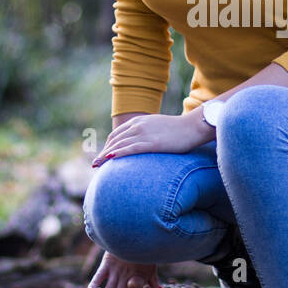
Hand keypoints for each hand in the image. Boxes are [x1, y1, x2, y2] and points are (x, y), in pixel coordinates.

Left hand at [91, 111, 209, 166]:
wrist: (192, 127)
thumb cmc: (179, 130)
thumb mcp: (158, 128)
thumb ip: (147, 133)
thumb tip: (143, 145)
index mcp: (139, 122)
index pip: (117, 134)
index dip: (107, 146)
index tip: (102, 156)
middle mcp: (138, 126)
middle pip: (114, 140)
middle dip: (103, 152)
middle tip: (95, 164)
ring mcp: (144, 134)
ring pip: (119, 144)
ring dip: (105, 155)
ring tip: (97, 165)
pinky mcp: (152, 143)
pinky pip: (130, 149)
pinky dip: (118, 153)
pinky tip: (110, 159)